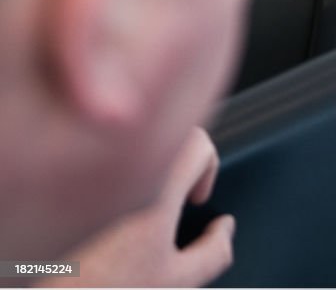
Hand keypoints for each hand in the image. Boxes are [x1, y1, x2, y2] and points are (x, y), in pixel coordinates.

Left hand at [41, 128, 233, 287]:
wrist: (41, 282)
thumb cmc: (101, 287)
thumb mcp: (171, 283)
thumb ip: (212, 253)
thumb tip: (225, 227)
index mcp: (157, 186)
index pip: (200, 144)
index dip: (208, 169)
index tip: (194, 197)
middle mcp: (125, 163)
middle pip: (167, 131)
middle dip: (179, 156)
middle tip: (173, 192)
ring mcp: (94, 163)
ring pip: (133, 134)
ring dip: (148, 154)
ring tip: (141, 194)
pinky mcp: (68, 170)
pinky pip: (101, 146)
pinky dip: (112, 160)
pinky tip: (105, 200)